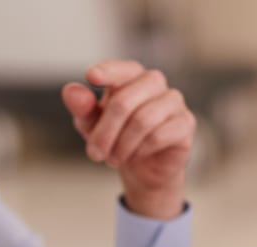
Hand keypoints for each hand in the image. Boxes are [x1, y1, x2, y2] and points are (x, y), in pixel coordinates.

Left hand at [61, 60, 194, 218]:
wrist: (143, 167)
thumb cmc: (116, 138)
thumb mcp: (92, 125)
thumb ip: (82, 108)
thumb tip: (70, 90)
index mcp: (130, 76)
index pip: (120, 68)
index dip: (107, 71)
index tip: (92, 77)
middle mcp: (154, 82)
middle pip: (125, 101)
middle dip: (105, 132)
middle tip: (94, 154)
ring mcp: (173, 101)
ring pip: (142, 120)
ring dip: (121, 145)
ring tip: (113, 159)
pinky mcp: (186, 122)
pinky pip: (159, 135)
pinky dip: (140, 150)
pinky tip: (135, 156)